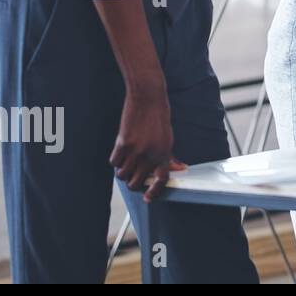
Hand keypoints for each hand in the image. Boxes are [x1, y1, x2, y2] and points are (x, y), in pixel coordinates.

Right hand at [111, 81, 177, 202]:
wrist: (148, 98)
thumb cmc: (159, 118)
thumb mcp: (168, 138)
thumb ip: (170, 156)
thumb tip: (181, 168)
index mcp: (164, 153)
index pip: (161, 180)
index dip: (154, 192)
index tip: (148, 198)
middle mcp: (151, 154)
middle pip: (136, 183)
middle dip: (134, 183)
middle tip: (133, 176)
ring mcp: (136, 149)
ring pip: (123, 175)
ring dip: (123, 172)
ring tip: (127, 162)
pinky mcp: (123, 143)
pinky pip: (114, 162)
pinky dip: (115, 160)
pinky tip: (120, 152)